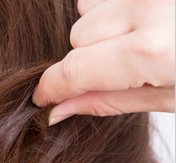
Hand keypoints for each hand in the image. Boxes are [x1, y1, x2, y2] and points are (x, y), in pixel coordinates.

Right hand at [32, 0, 174, 123]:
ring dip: (99, 29)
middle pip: (78, 37)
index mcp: (151, 50)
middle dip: (89, 58)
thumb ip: (108, 101)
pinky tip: (138, 22)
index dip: (51, 88)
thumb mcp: (167, 98)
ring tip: (135, 41)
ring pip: (87, 8)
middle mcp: (146, 6)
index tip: (41, 99)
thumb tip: (58, 109)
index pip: (74, 70)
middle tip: (123, 71)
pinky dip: (113, 10)